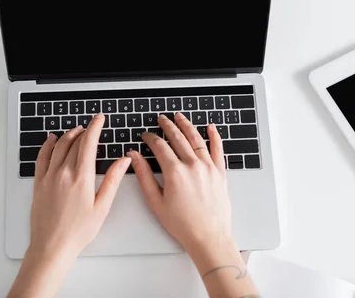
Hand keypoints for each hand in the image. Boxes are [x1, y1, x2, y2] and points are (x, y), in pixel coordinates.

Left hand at [29, 113, 131, 258]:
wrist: (51, 246)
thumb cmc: (78, 231)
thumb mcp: (102, 207)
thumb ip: (112, 180)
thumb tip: (123, 161)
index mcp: (81, 178)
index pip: (88, 143)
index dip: (95, 127)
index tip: (99, 118)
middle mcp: (63, 173)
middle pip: (74, 142)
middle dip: (84, 130)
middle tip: (91, 126)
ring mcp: (48, 177)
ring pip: (58, 146)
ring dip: (68, 135)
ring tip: (76, 130)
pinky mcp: (38, 183)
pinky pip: (42, 157)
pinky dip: (47, 145)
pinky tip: (51, 140)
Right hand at [127, 113, 231, 251]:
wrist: (208, 236)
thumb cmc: (182, 224)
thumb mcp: (156, 201)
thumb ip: (144, 176)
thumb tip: (134, 157)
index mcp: (175, 172)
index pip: (160, 146)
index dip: (150, 138)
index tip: (146, 136)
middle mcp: (193, 166)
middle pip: (178, 138)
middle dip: (167, 126)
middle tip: (161, 119)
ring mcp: (208, 168)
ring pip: (196, 139)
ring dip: (186, 125)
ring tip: (179, 117)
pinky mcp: (220, 173)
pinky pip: (218, 149)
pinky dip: (214, 136)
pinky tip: (211, 127)